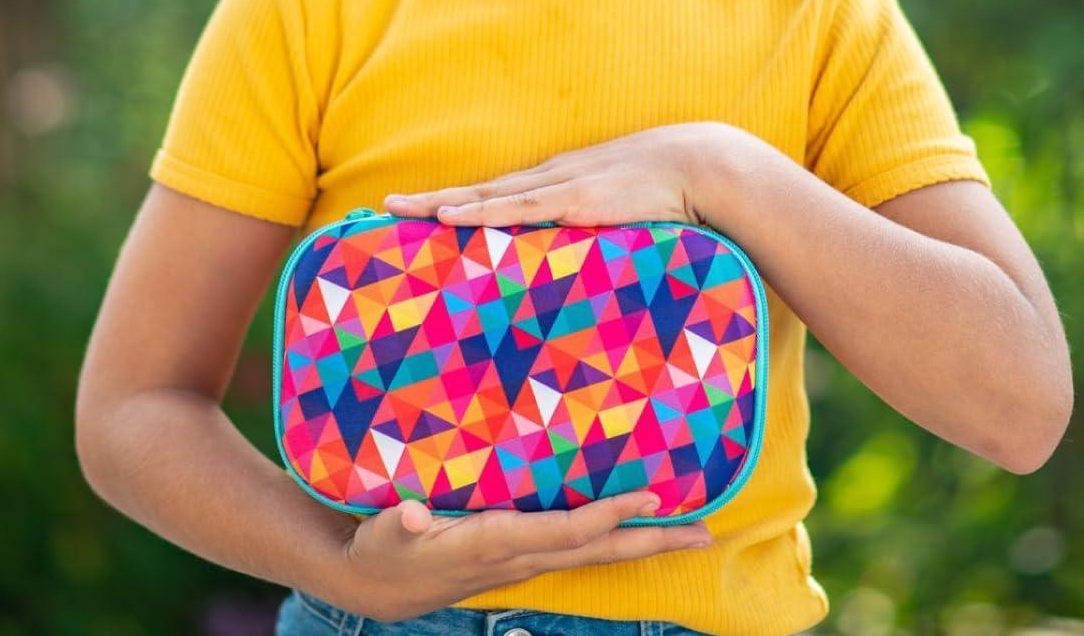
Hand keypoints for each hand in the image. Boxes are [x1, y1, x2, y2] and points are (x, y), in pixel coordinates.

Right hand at [320, 492, 712, 622]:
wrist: (376, 586)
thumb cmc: (382, 549)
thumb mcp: (385, 534)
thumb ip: (398, 523)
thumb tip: (408, 514)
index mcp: (496, 543)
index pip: (567, 531)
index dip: (608, 515)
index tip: (649, 496)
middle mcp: (521, 558)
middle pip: (600, 552)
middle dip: (654, 542)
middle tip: (708, 534)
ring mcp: (525, 563)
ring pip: (596, 555)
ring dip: (645, 545)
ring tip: (690, 533)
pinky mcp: (521, 559)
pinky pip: (579, 551)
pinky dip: (614, 541)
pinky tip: (632, 531)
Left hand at [384, 122, 718, 228]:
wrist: (698, 165)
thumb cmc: (664, 193)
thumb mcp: (621, 214)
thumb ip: (598, 235)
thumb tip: (583, 269)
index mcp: (555, 184)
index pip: (492, 195)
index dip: (453, 203)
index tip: (415, 212)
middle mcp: (546, 180)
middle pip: (475, 192)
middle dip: (428, 201)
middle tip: (384, 208)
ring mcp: (557, 187)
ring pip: (484, 198)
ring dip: (439, 204)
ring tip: (398, 209)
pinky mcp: (573, 200)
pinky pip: (517, 209)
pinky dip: (481, 213)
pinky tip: (449, 217)